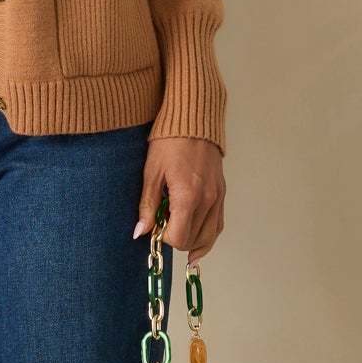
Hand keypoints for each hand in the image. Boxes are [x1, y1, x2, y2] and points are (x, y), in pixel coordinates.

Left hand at [134, 135, 224, 265]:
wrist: (193, 122)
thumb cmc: (169, 143)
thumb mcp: (151, 174)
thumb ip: (147, 207)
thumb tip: (140, 232)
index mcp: (188, 197)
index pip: (179, 238)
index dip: (164, 238)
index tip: (155, 227)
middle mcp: (207, 200)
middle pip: (193, 240)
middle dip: (176, 238)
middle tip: (163, 224)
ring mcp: (217, 198)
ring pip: (209, 237)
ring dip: (191, 241)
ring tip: (177, 233)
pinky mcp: (221, 193)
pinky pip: (218, 224)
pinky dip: (207, 235)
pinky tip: (196, 239)